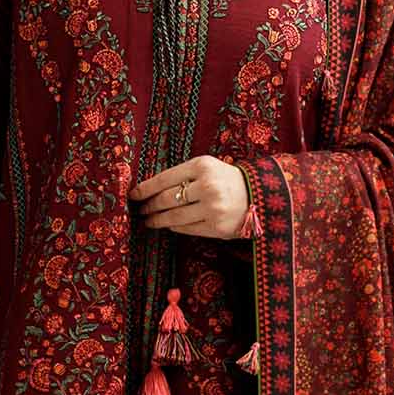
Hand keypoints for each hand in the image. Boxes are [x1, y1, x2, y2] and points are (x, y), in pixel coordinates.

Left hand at [128, 155, 248, 239]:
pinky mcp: (216, 227)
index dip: (145, 188)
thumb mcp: (208, 167)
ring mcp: (212, 208)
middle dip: (149, 206)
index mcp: (202, 166)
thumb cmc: (226, 179)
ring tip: (148, 220)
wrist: (260, 195)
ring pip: (174, 216)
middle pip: (166, 199)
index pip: (164, 178)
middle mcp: (207, 186)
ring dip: (157, 220)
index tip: (133, 194)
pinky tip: (168, 225)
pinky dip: (174, 227)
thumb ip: (183, 174)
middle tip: (140, 209)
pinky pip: (187, 228)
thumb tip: (150, 189)